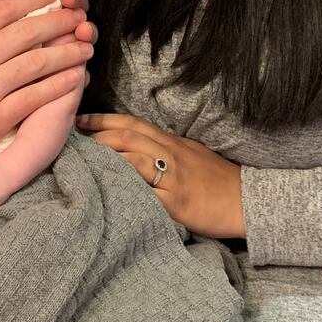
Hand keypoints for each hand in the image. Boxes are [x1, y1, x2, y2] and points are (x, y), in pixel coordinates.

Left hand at [77, 113, 244, 237]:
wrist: (249, 200)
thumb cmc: (217, 178)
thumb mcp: (190, 153)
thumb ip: (163, 148)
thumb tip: (135, 144)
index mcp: (170, 141)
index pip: (132, 123)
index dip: (104, 119)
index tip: (80, 119)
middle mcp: (169, 153)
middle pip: (128, 136)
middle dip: (97, 134)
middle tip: (72, 137)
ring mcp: (173, 177)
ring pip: (134, 158)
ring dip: (107, 156)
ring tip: (83, 160)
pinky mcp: (177, 201)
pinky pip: (147, 193)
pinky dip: (127, 188)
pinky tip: (109, 189)